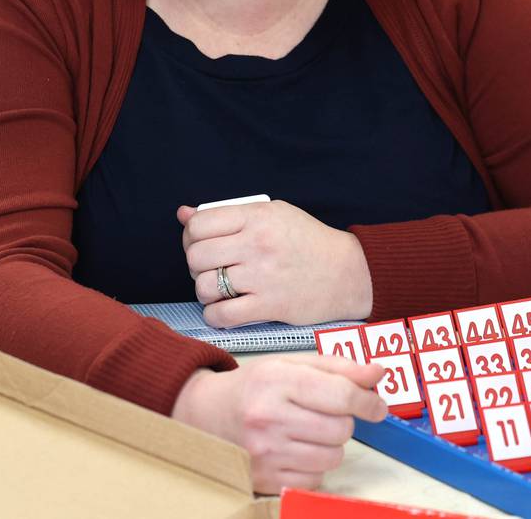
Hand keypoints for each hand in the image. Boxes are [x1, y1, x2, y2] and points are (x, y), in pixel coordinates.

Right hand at [171, 354, 386, 493]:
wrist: (205, 413)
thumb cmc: (254, 386)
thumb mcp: (291, 364)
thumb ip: (338, 367)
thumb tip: (378, 373)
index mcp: (277, 381)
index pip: (341, 395)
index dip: (368, 400)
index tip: (377, 404)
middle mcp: (268, 418)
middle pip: (341, 429)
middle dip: (344, 421)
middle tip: (327, 413)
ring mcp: (264, 453)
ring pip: (332, 457)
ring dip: (331, 445)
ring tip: (309, 431)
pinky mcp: (263, 480)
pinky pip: (314, 480)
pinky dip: (315, 467)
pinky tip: (298, 451)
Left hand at [178, 200, 373, 326]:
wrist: (347, 272)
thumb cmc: (307, 242)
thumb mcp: (273, 214)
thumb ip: (228, 214)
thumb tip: (183, 214)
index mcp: (258, 216)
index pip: (199, 224)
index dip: (191, 235)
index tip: (201, 243)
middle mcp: (258, 244)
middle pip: (196, 256)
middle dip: (196, 265)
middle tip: (211, 268)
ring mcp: (263, 276)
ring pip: (205, 286)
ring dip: (206, 291)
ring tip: (220, 289)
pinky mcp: (269, 305)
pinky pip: (221, 315)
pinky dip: (215, 315)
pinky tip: (225, 309)